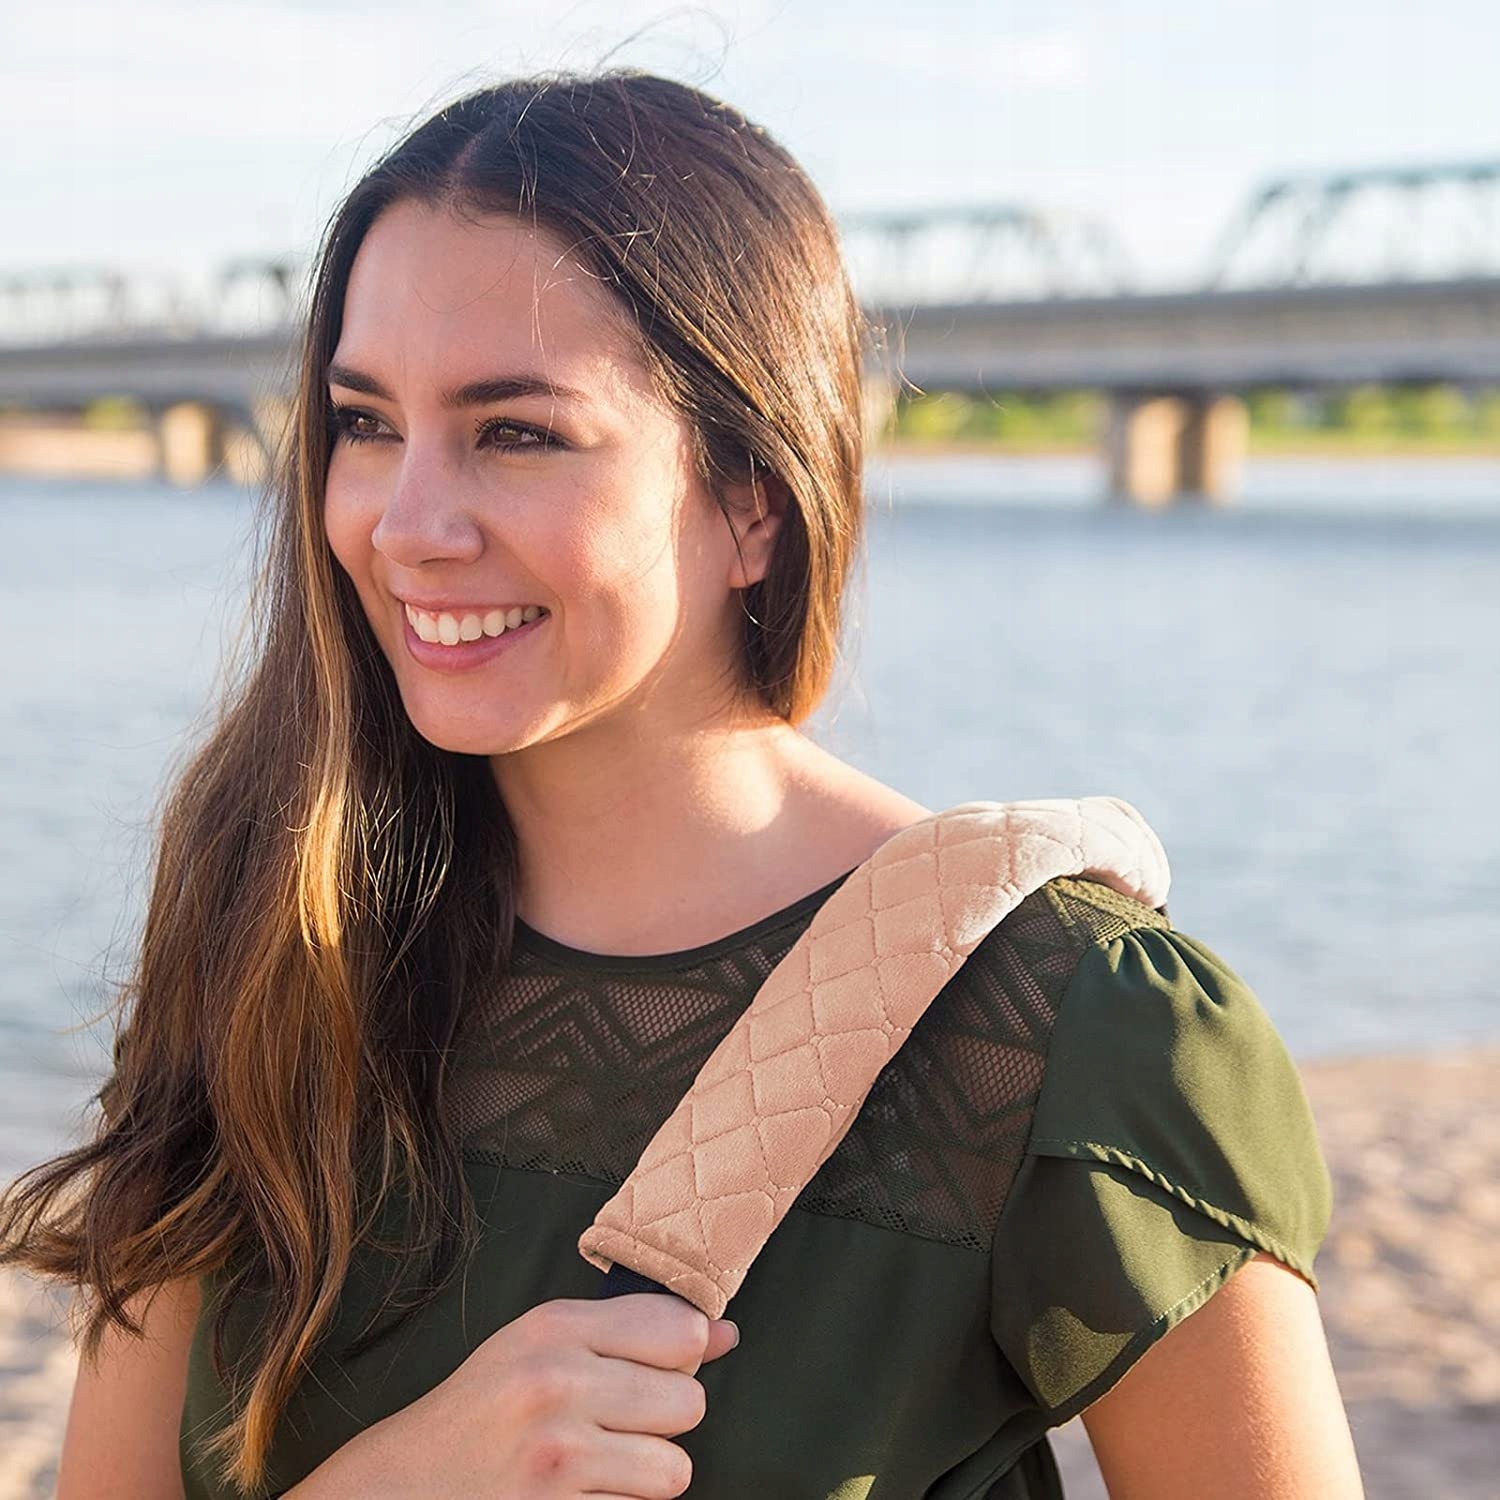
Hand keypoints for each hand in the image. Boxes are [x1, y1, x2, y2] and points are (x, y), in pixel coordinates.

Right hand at [357, 1292, 739, 1497]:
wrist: (399, 1488)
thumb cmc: (482, 1411)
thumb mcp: (541, 1347)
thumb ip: (633, 1332)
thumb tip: (725, 1334)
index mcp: (554, 1329)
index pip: (681, 1331)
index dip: (681, 1355)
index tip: (654, 1367)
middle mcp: (556, 1386)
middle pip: (690, 1403)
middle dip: (664, 1421)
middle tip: (617, 1425)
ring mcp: (556, 1460)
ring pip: (674, 1471)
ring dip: (647, 1477)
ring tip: (599, 1466)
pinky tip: (577, 1496)